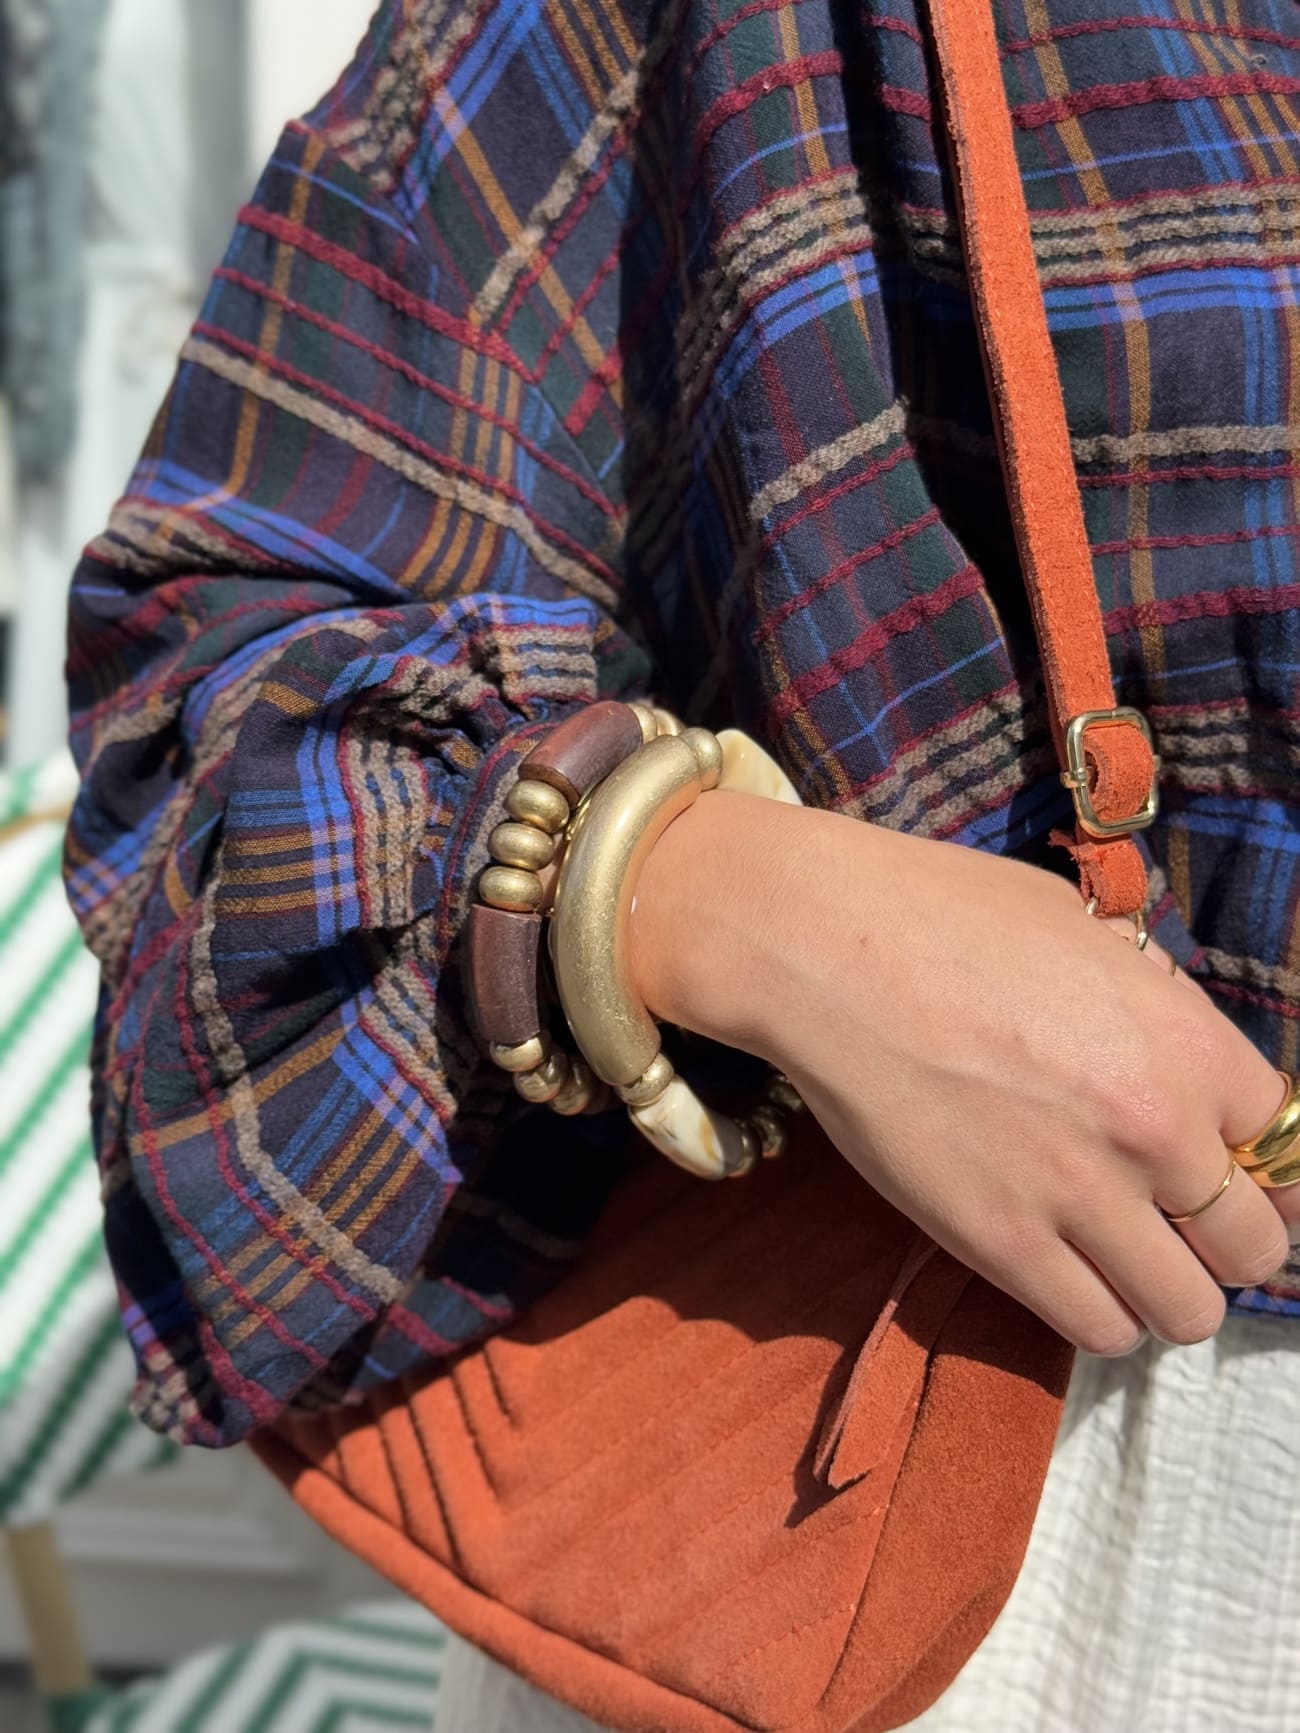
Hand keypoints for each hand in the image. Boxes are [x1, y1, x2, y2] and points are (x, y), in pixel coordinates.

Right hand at [630, 792, 1290, 1355]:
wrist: (827, 949)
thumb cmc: (945, 916)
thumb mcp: (1085, 933)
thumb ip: (1153, 1009)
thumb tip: (1178, 1059)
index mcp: (1186, 1042)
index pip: (1282, 1141)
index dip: (1248, 1155)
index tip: (1212, 1160)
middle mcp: (1156, 1130)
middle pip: (1251, 1247)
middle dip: (1218, 1239)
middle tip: (1168, 1221)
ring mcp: (1080, 1196)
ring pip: (1185, 1311)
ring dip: (1162, 1291)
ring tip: (1117, 1260)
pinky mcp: (1001, 1245)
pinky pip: (1098, 1329)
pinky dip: (1098, 1314)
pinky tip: (1065, 1272)